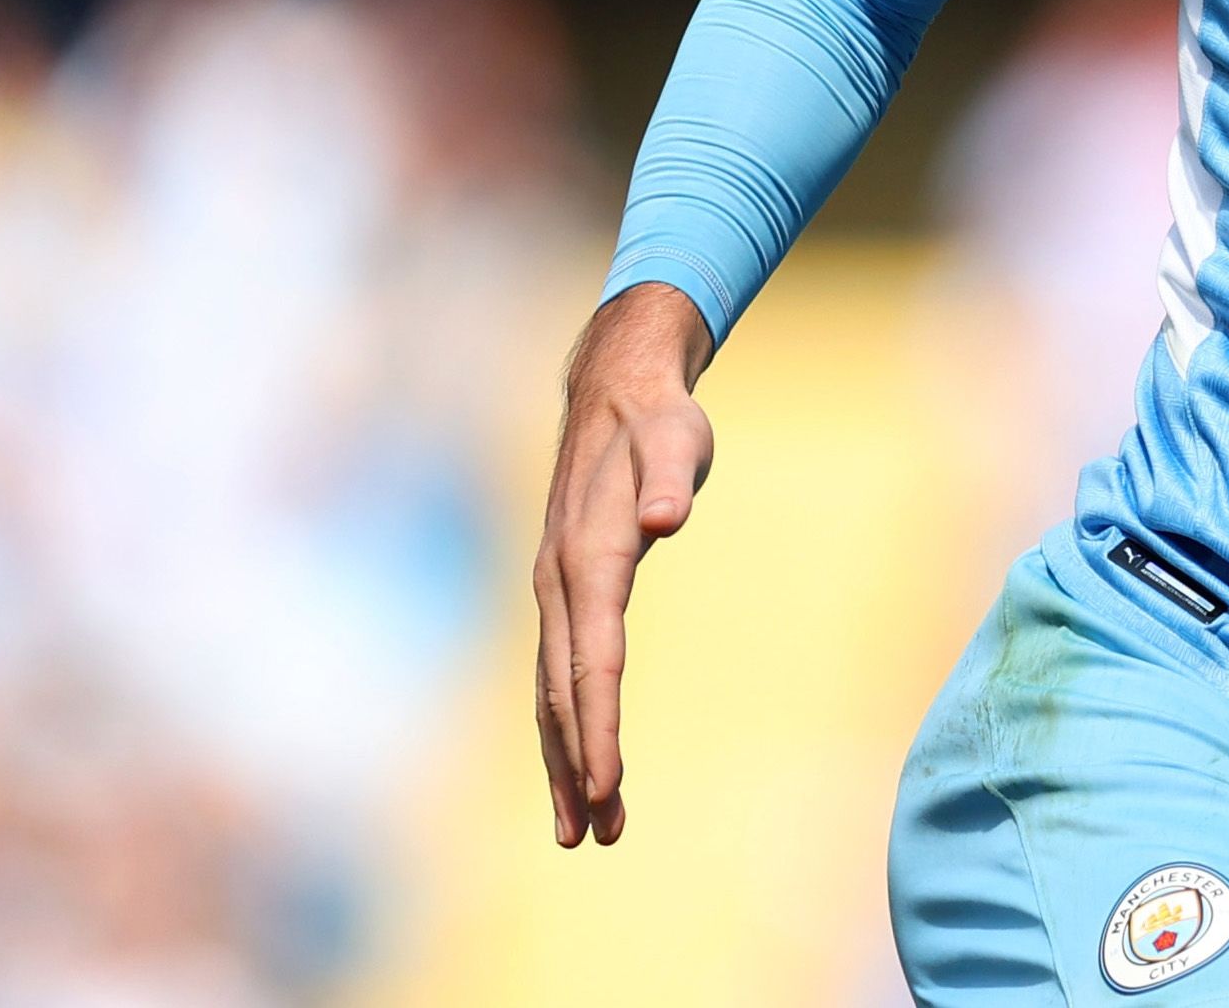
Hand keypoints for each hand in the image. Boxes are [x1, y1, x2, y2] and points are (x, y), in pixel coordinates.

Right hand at [533, 281, 715, 847]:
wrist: (615, 393)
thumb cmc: (656, 422)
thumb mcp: (676, 439)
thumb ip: (668, 479)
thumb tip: (663, 518)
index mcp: (589, 558)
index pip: (594, 656)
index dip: (599, 723)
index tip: (606, 781)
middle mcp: (560, 584)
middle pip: (565, 691)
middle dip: (578, 766)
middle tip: (597, 836)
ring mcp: (555, 592)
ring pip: (553, 692)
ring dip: (565, 762)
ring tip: (586, 831)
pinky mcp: (564, 595)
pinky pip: (559, 673)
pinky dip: (565, 725)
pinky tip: (577, 770)